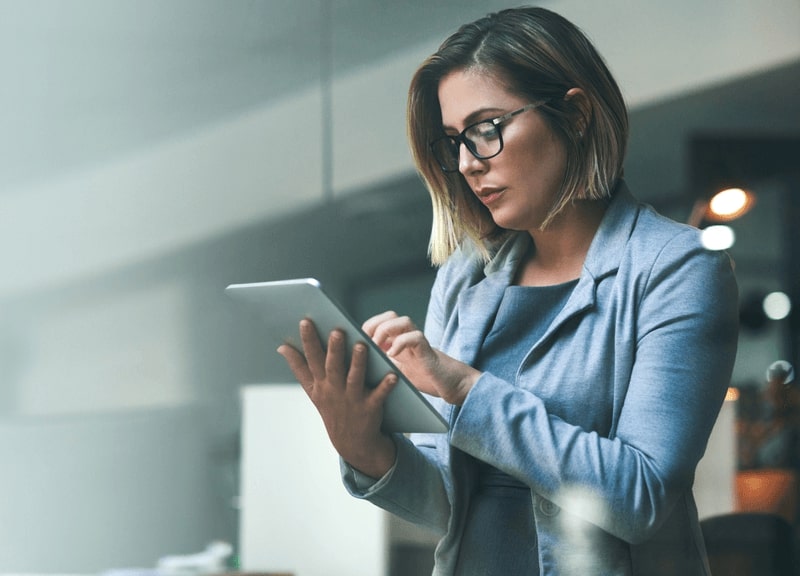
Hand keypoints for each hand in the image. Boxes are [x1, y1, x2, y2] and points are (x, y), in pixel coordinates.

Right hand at [277, 319, 397, 477]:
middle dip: (333, 349)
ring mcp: (353, 400)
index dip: (308, 341)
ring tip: (361, 345)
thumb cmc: (332, 408)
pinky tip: (392, 375)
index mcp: (320, 384)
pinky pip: (379, 396)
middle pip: (333, 367)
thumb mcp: (313, 391)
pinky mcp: (370, 408)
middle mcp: (335, 390)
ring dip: (358, 363)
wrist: (352, 443)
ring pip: (355, 378)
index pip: (311, 359)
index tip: (305, 321)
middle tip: (336, 330)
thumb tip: (281, 347)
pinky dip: (386, 387)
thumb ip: (299, 368)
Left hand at [362, 311, 479, 405]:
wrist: (450, 386)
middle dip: (374, 325)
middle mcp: (408, 337)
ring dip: (386, 330)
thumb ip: (381, 362)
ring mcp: (418, 342)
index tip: (357, 340)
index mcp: (397, 340)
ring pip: (403, 320)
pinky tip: (392, 355)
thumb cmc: (422, 379)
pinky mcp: (428, 351)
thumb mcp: (395, 370)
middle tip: (366, 342)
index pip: (379, 321)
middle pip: (390, 315)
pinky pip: (416, 337)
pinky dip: (401, 343)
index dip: (367, 326)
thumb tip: (356, 362)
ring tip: (377, 346)